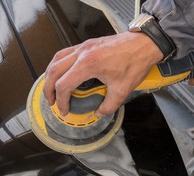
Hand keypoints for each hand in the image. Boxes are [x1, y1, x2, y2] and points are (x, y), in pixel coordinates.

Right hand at [43, 32, 163, 116]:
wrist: (144, 44)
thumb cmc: (135, 62)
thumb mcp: (122, 90)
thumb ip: (108, 105)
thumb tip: (98, 113)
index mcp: (88, 64)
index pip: (64, 85)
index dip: (62, 101)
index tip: (65, 110)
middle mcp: (81, 53)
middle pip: (54, 71)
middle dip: (48, 89)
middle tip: (51, 102)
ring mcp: (83, 46)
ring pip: (56, 59)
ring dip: (50, 75)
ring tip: (51, 88)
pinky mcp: (87, 44)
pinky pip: (64, 53)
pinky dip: (58, 65)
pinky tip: (62, 73)